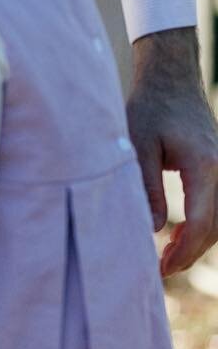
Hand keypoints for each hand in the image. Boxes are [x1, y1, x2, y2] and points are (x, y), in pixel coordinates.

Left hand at [127, 27, 217, 275]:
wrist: (172, 78)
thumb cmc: (150, 106)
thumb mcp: (138, 145)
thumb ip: (145, 187)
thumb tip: (151, 229)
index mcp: (205, 165)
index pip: (200, 221)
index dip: (182, 251)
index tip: (159, 268)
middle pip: (214, 226)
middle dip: (188, 253)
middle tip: (158, 270)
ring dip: (196, 241)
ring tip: (164, 256)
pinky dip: (201, 226)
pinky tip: (176, 235)